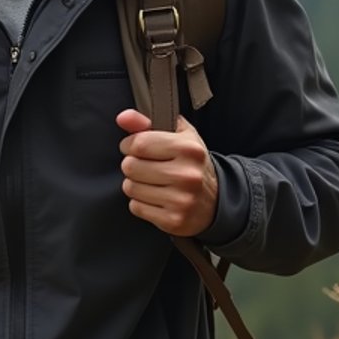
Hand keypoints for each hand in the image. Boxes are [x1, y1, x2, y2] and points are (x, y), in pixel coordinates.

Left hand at [116, 108, 218, 236]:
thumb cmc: (191, 163)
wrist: (215, 200)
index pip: (139, 144)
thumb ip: (147, 122)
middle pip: (130, 166)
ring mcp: (181, 200)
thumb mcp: (177, 135)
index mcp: (188, 149)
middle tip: (145, 166)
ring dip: (135, 184)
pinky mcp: (173, 221)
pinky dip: (140, 202)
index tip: (134, 148)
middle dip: (132, 165)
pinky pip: (136, 207)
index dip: (129, 145)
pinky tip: (156, 198)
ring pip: (130, 188)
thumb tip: (123, 117)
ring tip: (151, 182)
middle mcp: (187, 175)